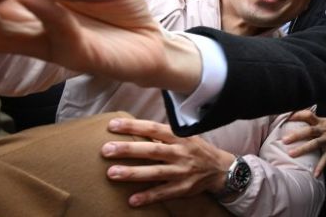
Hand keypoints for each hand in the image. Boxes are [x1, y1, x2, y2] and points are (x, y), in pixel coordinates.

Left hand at [102, 117, 233, 206]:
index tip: (112, 126)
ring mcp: (182, 171)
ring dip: (133, 173)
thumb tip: (135, 128)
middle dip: (128, 149)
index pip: (152, 128)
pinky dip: (148, 197)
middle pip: (151, 150)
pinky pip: (164, 193)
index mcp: (178, 136)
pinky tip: (132, 200)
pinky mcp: (184, 188)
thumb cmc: (195, 149)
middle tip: (105, 150)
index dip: (133, 126)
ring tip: (112, 173)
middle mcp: (180, 152)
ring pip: (155, 172)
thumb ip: (162, 134)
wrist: (220, 168)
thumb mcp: (183, 136)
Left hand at [282, 110, 325, 176]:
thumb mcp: (324, 120)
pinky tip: (315, 174)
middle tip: (284, 140)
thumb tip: (296, 120)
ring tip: (291, 154)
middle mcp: (323, 129)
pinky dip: (321, 166)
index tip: (287, 117)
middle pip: (308, 130)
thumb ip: (312, 122)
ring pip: (314, 143)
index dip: (298, 115)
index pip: (308, 115)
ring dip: (303, 149)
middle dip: (296, 135)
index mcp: (320, 121)